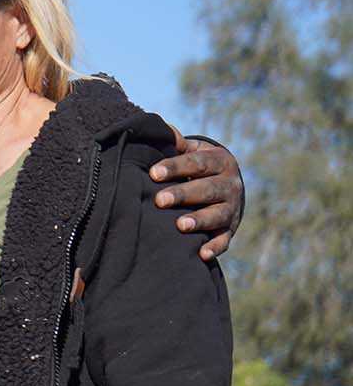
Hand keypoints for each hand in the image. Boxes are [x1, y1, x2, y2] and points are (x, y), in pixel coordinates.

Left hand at [151, 130, 243, 260]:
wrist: (225, 184)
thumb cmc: (196, 166)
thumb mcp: (192, 150)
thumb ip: (176, 143)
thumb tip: (162, 131)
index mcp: (220, 161)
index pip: (197, 163)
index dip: (175, 167)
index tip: (153, 173)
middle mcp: (230, 185)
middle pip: (208, 190)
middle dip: (184, 194)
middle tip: (160, 200)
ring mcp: (232, 208)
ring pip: (218, 215)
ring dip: (200, 220)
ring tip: (180, 225)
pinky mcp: (230, 229)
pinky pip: (224, 240)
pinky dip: (215, 247)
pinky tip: (202, 253)